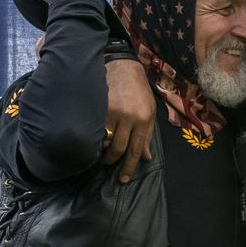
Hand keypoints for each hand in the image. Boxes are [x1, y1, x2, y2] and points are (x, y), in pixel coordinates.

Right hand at [103, 59, 155, 182]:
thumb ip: (147, 136)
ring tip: (102, 152)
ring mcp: (113, 111)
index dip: (129, 167)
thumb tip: (146, 158)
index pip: (136, 150)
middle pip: (119, 148)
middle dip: (113, 161)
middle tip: (109, 165)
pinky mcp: (100, 106)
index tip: (123, 179)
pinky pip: (96, 128)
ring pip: (105, 139)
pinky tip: (95, 138)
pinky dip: (96, 136)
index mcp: (143, 120)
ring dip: (103, 150)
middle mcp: (128, 117)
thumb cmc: (139, 91)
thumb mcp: (150, 112)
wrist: (124, 67)